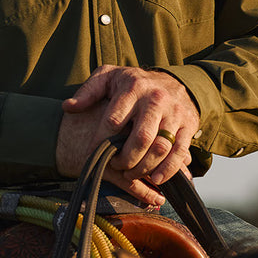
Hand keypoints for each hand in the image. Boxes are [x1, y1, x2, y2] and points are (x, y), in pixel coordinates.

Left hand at [63, 66, 198, 193]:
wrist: (175, 80)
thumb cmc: (134, 83)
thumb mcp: (108, 77)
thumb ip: (88, 92)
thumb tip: (68, 107)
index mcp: (133, 87)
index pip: (114, 120)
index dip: (101, 140)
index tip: (92, 152)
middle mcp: (155, 100)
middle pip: (140, 138)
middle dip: (125, 158)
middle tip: (115, 166)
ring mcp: (174, 113)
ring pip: (160, 147)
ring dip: (144, 167)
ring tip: (130, 174)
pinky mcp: (188, 126)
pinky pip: (179, 152)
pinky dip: (168, 169)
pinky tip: (155, 179)